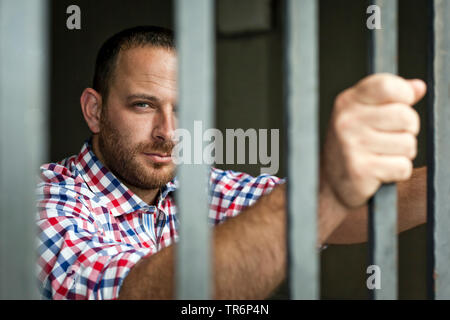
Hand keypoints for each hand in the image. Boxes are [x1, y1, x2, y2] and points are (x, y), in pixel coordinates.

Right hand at [322, 73, 426, 207]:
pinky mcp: (360, 170)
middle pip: (406, 117)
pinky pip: (403, 167)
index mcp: (348, 101)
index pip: (387, 86)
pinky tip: (380, 169)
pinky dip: (398, 172)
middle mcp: (347, 121)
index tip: (400, 104)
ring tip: (382, 154)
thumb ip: (391, 97)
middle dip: (407, 130)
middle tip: (390, 136)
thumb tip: (418, 87)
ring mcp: (352, 146)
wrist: (330, 182)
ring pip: (408, 144)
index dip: (404, 95)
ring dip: (402, 153)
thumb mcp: (364, 113)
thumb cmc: (352, 144)